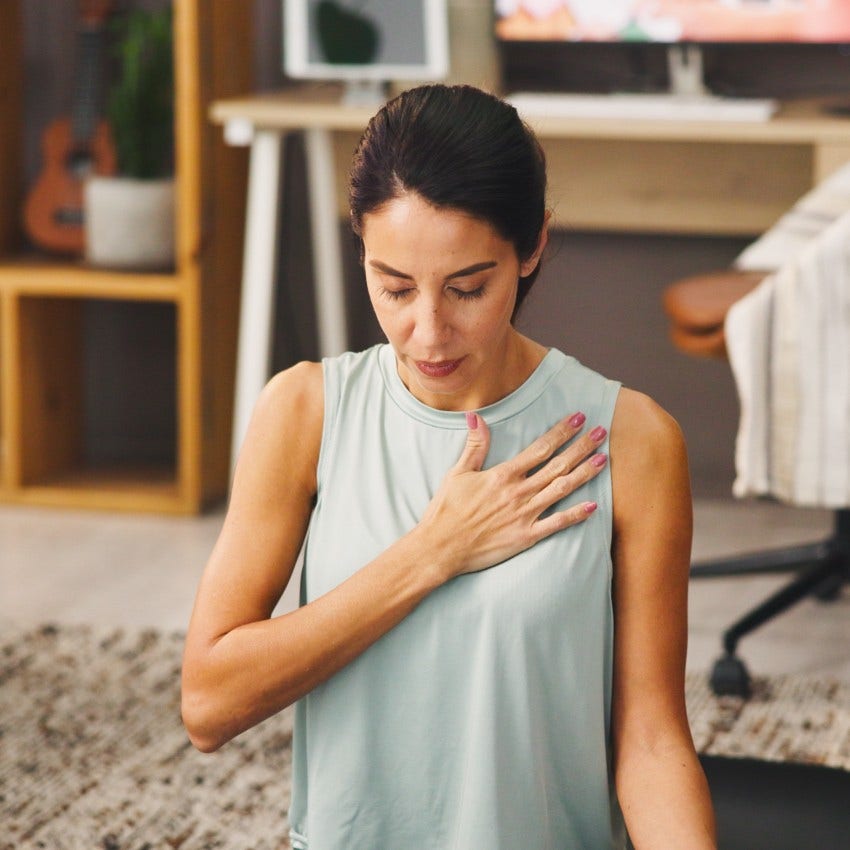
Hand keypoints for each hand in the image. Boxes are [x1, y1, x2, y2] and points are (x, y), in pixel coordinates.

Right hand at [418, 411, 608, 579]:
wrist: (440, 547)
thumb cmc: (445, 510)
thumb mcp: (457, 473)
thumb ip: (474, 445)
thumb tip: (476, 417)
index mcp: (503, 475)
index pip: (540, 448)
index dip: (561, 432)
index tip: (577, 418)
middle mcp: (518, 492)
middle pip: (557, 465)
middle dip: (581, 447)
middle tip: (601, 431)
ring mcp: (524, 515)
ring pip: (561, 489)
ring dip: (584, 473)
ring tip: (603, 459)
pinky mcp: (525, 536)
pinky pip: (556, 524)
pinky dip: (576, 515)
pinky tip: (594, 505)